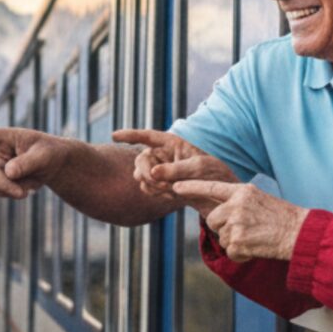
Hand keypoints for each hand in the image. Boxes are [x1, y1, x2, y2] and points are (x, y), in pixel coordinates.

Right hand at [0, 127, 70, 198]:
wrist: (54, 165)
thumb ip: (28, 162)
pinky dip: (15, 193)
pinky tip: (28, 187)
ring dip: (11, 190)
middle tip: (23, 195)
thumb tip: (9, 172)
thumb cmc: (50, 153)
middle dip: (4, 185)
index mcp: (3, 138)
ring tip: (32, 185)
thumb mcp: (44, 155)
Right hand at [111, 129, 236, 214]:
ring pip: (140, 176)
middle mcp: (162, 154)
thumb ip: (175, 170)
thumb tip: (152, 173)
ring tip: (173, 190)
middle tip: (162, 184)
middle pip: (140, 160)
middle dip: (146, 173)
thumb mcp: (198, 168)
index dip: (130, 135)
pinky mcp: (159, 184)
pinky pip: (146, 188)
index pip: (147, 136)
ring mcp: (160, 170)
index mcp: (172, 143)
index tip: (114, 135)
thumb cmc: (213, 175)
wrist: (219, 196)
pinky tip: (171, 196)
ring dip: (153, 185)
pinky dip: (155, 193)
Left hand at [170, 181, 308, 261]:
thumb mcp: (258, 200)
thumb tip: (217, 213)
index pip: (210, 187)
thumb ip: (238, 202)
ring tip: (255, 237)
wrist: (299, 233)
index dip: (191, 187)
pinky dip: (241, 255)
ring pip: (221, 237)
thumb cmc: (282, 217)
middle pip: (212, 220)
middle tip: (245, 229)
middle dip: (222, 228)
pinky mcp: (238, 242)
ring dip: (234, 242)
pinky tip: (256, 248)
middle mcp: (236, 205)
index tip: (175, 186)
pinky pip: (230, 252)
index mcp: (242, 191)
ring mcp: (236, 224)